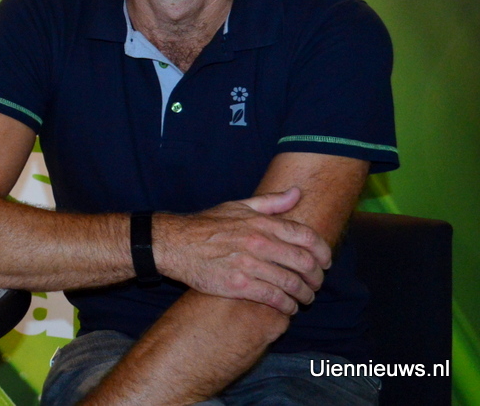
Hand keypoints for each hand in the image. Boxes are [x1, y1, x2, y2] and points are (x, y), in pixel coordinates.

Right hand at [152, 187, 331, 314]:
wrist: (175, 243)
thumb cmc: (206, 225)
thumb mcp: (237, 206)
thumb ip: (270, 202)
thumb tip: (298, 193)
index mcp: (261, 223)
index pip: (306, 236)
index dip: (323, 251)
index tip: (326, 262)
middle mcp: (258, 242)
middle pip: (304, 262)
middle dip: (317, 277)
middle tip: (317, 284)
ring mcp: (249, 265)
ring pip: (292, 284)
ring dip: (305, 295)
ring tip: (305, 299)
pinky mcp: (239, 285)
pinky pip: (274, 299)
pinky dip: (286, 306)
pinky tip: (288, 308)